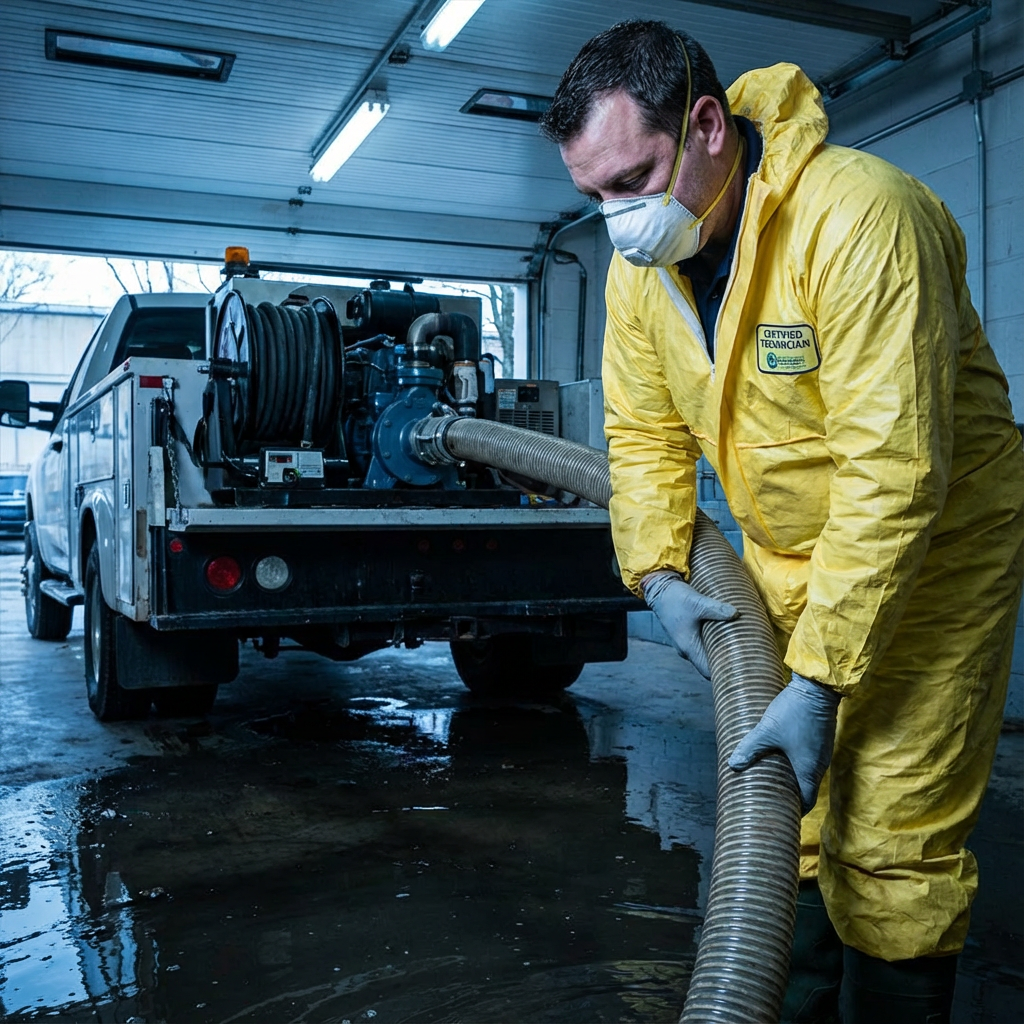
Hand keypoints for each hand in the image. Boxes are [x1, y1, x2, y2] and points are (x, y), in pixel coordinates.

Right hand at [642, 570, 737, 677]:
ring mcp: (686, 641)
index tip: (741, 669)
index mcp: (689, 647)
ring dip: (720, 650)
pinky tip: (726, 633)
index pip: (708, 671)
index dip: (724, 673)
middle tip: (745, 656)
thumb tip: (736, 614)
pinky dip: (714, 641)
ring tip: (739, 644)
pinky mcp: (687, 633)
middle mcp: (687, 649)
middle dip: (726, 661)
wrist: (658, 588)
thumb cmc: (674, 598)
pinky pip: (703, 643)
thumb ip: (716, 609)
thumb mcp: (696, 602)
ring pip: (706, 653)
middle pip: (709, 664)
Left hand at [728, 672, 840, 812]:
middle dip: (790, 792)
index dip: (795, 810)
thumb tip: (732, 765)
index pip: (807, 801)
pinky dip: (797, 760)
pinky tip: (782, 752)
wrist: (818, 687)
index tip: (782, 813)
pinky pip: (810, 756)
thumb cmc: (795, 712)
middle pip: (807, 787)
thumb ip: (750, 748)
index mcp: (810, 770)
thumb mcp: (767, 731)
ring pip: (808, 770)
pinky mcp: (821, 736)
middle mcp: (820, 764)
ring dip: (793, 774)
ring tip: (773, 774)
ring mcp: (823, 750)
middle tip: (771, 794)